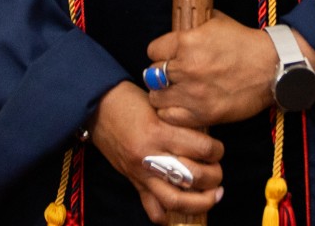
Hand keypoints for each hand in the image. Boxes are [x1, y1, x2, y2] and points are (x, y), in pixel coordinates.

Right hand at [89, 82, 223, 223]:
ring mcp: (141, 173)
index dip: (217, 150)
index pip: (202, 148)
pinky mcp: (133, 181)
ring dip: (200, 202)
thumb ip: (180, 122)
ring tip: (212, 195)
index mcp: (159, 132)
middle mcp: (151, 156)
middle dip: (214, 177)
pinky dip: (166, 214)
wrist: (96, 107)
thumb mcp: (159, 105)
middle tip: (218, 171)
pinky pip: (151, 207)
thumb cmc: (128, 100)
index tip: (218, 148)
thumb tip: (206, 138)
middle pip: (193, 177)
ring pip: (175, 200)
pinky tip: (180, 209)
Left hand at [145, 10, 281, 128]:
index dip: (161, 52)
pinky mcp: (203, 114)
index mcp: (187, 42)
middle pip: (153, 74)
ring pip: (157, 97)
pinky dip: (172, 112)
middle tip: (174, 74)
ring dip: (164, 93)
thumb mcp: (215, 22)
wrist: (271, 67)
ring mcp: (193, 93)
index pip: (153, 50)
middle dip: (162, 73)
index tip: (168, 56)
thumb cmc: (244, 44)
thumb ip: (190, 28)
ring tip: (175, 91)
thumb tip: (173, 31)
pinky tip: (181, 105)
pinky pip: (169, 116)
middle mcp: (186, 68)